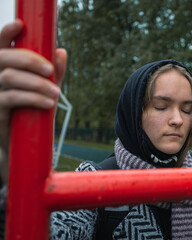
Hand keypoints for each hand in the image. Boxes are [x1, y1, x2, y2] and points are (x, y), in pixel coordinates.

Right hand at [0, 20, 66, 184]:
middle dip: (30, 60)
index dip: (6, 33)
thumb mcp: (44, 88)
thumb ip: (52, 71)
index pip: (0, 45)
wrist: (20, 141)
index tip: (20, 25)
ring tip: (56, 93)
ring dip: (37, 84)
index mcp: (3, 67)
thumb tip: (61, 52)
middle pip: (4, 58)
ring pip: (10, 78)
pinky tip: (49, 103)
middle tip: (50, 70)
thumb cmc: (31, 109)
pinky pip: (12, 99)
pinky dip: (33, 99)